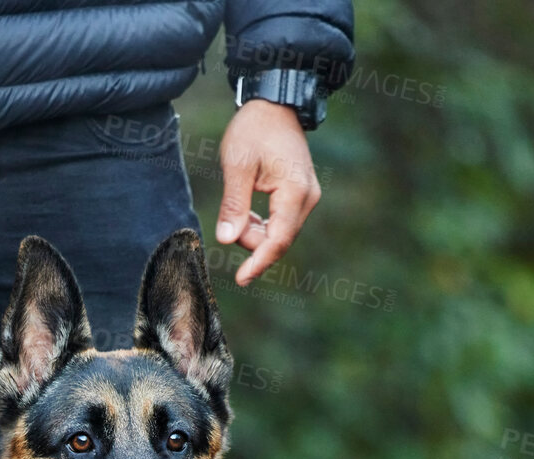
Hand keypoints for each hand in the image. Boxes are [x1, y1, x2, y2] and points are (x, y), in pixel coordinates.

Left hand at [215, 99, 321, 284]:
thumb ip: (233, 205)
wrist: (275, 103)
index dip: (259, 262)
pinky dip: (261, 224)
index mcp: (295, 192)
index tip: (241, 279)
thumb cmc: (255, 129)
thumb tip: (226, 240)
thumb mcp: (237, 166)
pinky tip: (246, 210)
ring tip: (238, 205)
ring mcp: (306, 196)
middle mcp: (307, 198)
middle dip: (251, 240)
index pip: (278, 240)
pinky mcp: (300, 195)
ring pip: (278, 233)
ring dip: (254, 232)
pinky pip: (280, 222)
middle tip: (231, 217)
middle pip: (278, 240)